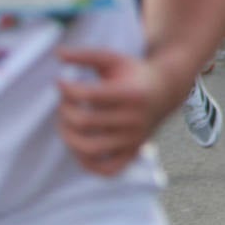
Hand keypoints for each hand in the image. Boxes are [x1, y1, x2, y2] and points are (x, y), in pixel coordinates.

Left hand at [55, 47, 175, 176]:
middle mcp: (134, 119)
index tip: (61, 82)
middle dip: (64, 111)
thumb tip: (57, 54)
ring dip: (68, 138)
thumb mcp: (114, 59)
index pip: (86, 95)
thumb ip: (86, 55)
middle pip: (83, 122)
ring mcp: (134, 138)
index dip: (65, 88)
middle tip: (65, 102)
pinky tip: (81, 147)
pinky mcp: (133, 151)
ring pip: (89, 149)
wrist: (167, 88)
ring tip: (67, 124)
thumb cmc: (134, 72)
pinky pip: (107, 170)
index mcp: (131, 93)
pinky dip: (89, 165)